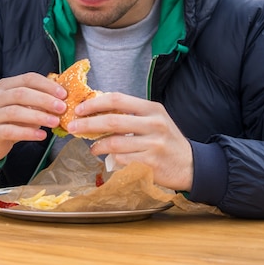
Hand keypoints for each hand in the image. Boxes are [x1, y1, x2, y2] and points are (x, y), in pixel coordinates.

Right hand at [0, 73, 66, 165]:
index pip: (28, 79)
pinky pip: (10, 131)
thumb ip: (40, 99)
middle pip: (21, 94)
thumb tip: (64, 96)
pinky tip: (42, 135)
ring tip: (55, 122)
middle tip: (62, 108)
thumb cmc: (13, 120)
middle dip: (44, 100)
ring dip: (38, 116)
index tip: (63, 94)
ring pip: (15, 112)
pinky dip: (28, 133)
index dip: (47, 85)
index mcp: (5, 85)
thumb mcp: (26, 106)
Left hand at [67, 92, 192, 191]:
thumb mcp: (154, 120)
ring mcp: (153, 144)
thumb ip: (131, 114)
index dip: (95, 103)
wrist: (191, 165)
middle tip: (72, 127)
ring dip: (96, 145)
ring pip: (114, 143)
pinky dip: (109, 159)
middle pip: (112, 121)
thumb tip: (96, 110)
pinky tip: (106, 158)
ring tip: (92, 147)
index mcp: (152, 109)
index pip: (117, 99)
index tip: (79, 109)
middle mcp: (154, 124)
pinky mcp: (151, 163)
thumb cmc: (166, 140)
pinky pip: (121, 160)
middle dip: (87, 124)